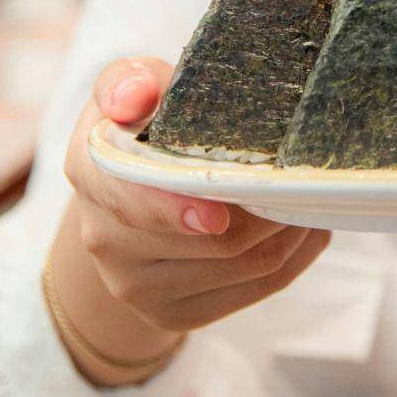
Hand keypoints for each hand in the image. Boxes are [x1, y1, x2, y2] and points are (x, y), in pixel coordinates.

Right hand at [54, 58, 329, 382]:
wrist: (130, 199)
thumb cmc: (145, 130)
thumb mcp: (136, 87)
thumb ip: (132, 81)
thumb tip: (134, 98)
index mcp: (90, 173)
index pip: (132, 200)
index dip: (178, 210)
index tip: (220, 213)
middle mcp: (103, 239)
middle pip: (213, 241)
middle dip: (268, 207)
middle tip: (302, 178)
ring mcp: (137, 288)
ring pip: (248, 265)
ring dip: (292, 229)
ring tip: (307, 195)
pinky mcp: (175, 315)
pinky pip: (259, 289)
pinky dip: (296, 256)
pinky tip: (303, 227)